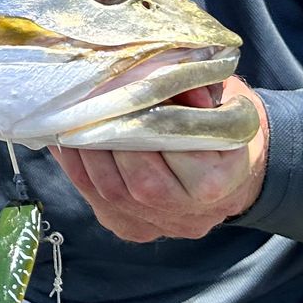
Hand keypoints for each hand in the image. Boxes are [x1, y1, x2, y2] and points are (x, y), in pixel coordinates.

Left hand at [48, 78, 268, 242]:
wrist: (236, 171)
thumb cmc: (225, 124)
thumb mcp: (224, 97)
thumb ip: (194, 88)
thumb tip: (153, 74)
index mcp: (220, 179)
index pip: (171, 148)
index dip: (141, 118)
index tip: (116, 90)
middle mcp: (191, 213)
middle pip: (138, 178)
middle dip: (107, 135)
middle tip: (85, 99)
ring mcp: (160, 226)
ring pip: (109, 190)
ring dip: (84, 150)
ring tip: (70, 115)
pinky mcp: (132, 228)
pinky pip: (94, 198)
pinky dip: (76, 166)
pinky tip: (66, 138)